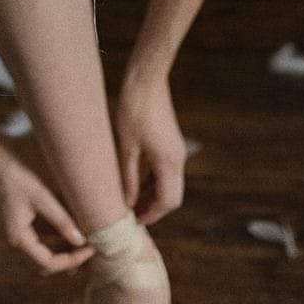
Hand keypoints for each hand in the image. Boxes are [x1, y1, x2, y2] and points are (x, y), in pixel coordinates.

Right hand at [0, 146, 95, 276]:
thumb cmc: (15, 174)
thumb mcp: (42, 196)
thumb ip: (61, 220)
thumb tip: (80, 241)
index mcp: (18, 237)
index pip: (49, 262)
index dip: (72, 259)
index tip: (90, 249)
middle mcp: (13, 240)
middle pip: (43, 263)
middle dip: (67, 259)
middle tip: (88, 248)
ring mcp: (13, 232)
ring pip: (40, 253)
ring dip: (60, 250)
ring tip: (82, 242)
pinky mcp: (15, 222)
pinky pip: (36, 240)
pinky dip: (52, 240)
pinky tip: (67, 230)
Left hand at [114, 71, 185, 226]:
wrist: (147, 79)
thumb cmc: (133, 110)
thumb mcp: (126, 147)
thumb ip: (127, 178)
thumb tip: (125, 203)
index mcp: (169, 162)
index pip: (166, 202)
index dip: (150, 215)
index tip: (133, 224)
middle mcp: (178, 159)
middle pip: (171, 197)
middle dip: (152, 209)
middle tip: (130, 217)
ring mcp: (176, 150)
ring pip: (168, 184)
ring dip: (151, 196)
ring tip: (129, 204)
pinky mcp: (170, 143)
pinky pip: (165, 171)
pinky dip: (152, 182)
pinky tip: (134, 184)